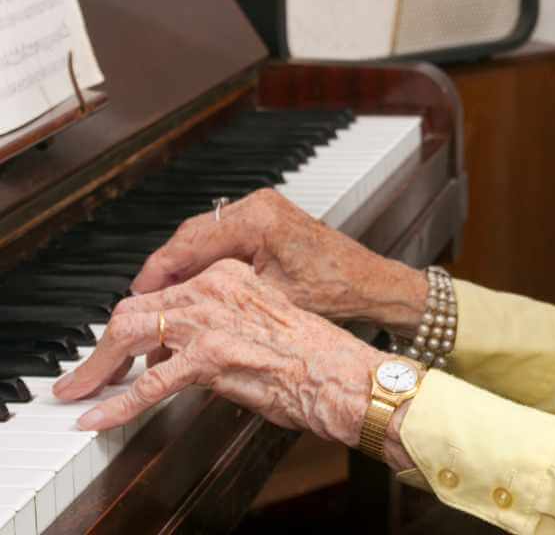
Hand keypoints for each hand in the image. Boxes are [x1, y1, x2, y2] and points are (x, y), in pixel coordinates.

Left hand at [53, 259, 390, 449]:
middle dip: (101, 346)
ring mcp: (211, 319)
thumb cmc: (310, 353)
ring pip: (130, 334)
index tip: (116, 346)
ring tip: (78, 392)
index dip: (132, 321)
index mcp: (229, 274)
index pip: (162, 292)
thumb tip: (179, 350)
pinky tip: (98, 417)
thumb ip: (219, 322)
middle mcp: (215, 287)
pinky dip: (115, 404)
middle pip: (137, 308)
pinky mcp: (210, 355)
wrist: (338, 370)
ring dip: (96, 369)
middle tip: (82, 374)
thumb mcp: (260, 320)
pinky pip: (147, 384)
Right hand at [131, 188, 426, 332]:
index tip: (135, 298)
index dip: (157, 273)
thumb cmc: (333, 290)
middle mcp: (258, 205)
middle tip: (143, 305)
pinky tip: (194, 288)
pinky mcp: (266, 219)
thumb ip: (220, 300)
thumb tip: (176, 316)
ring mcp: (262, 208)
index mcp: (258, 218)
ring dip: (183, 267)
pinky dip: (205, 261)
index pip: (189, 242)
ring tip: (163, 302)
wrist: (368, 282)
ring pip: (204, 236)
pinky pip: (222, 236)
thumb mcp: (269, 301)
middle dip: (166, 272)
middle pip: (192, 236)